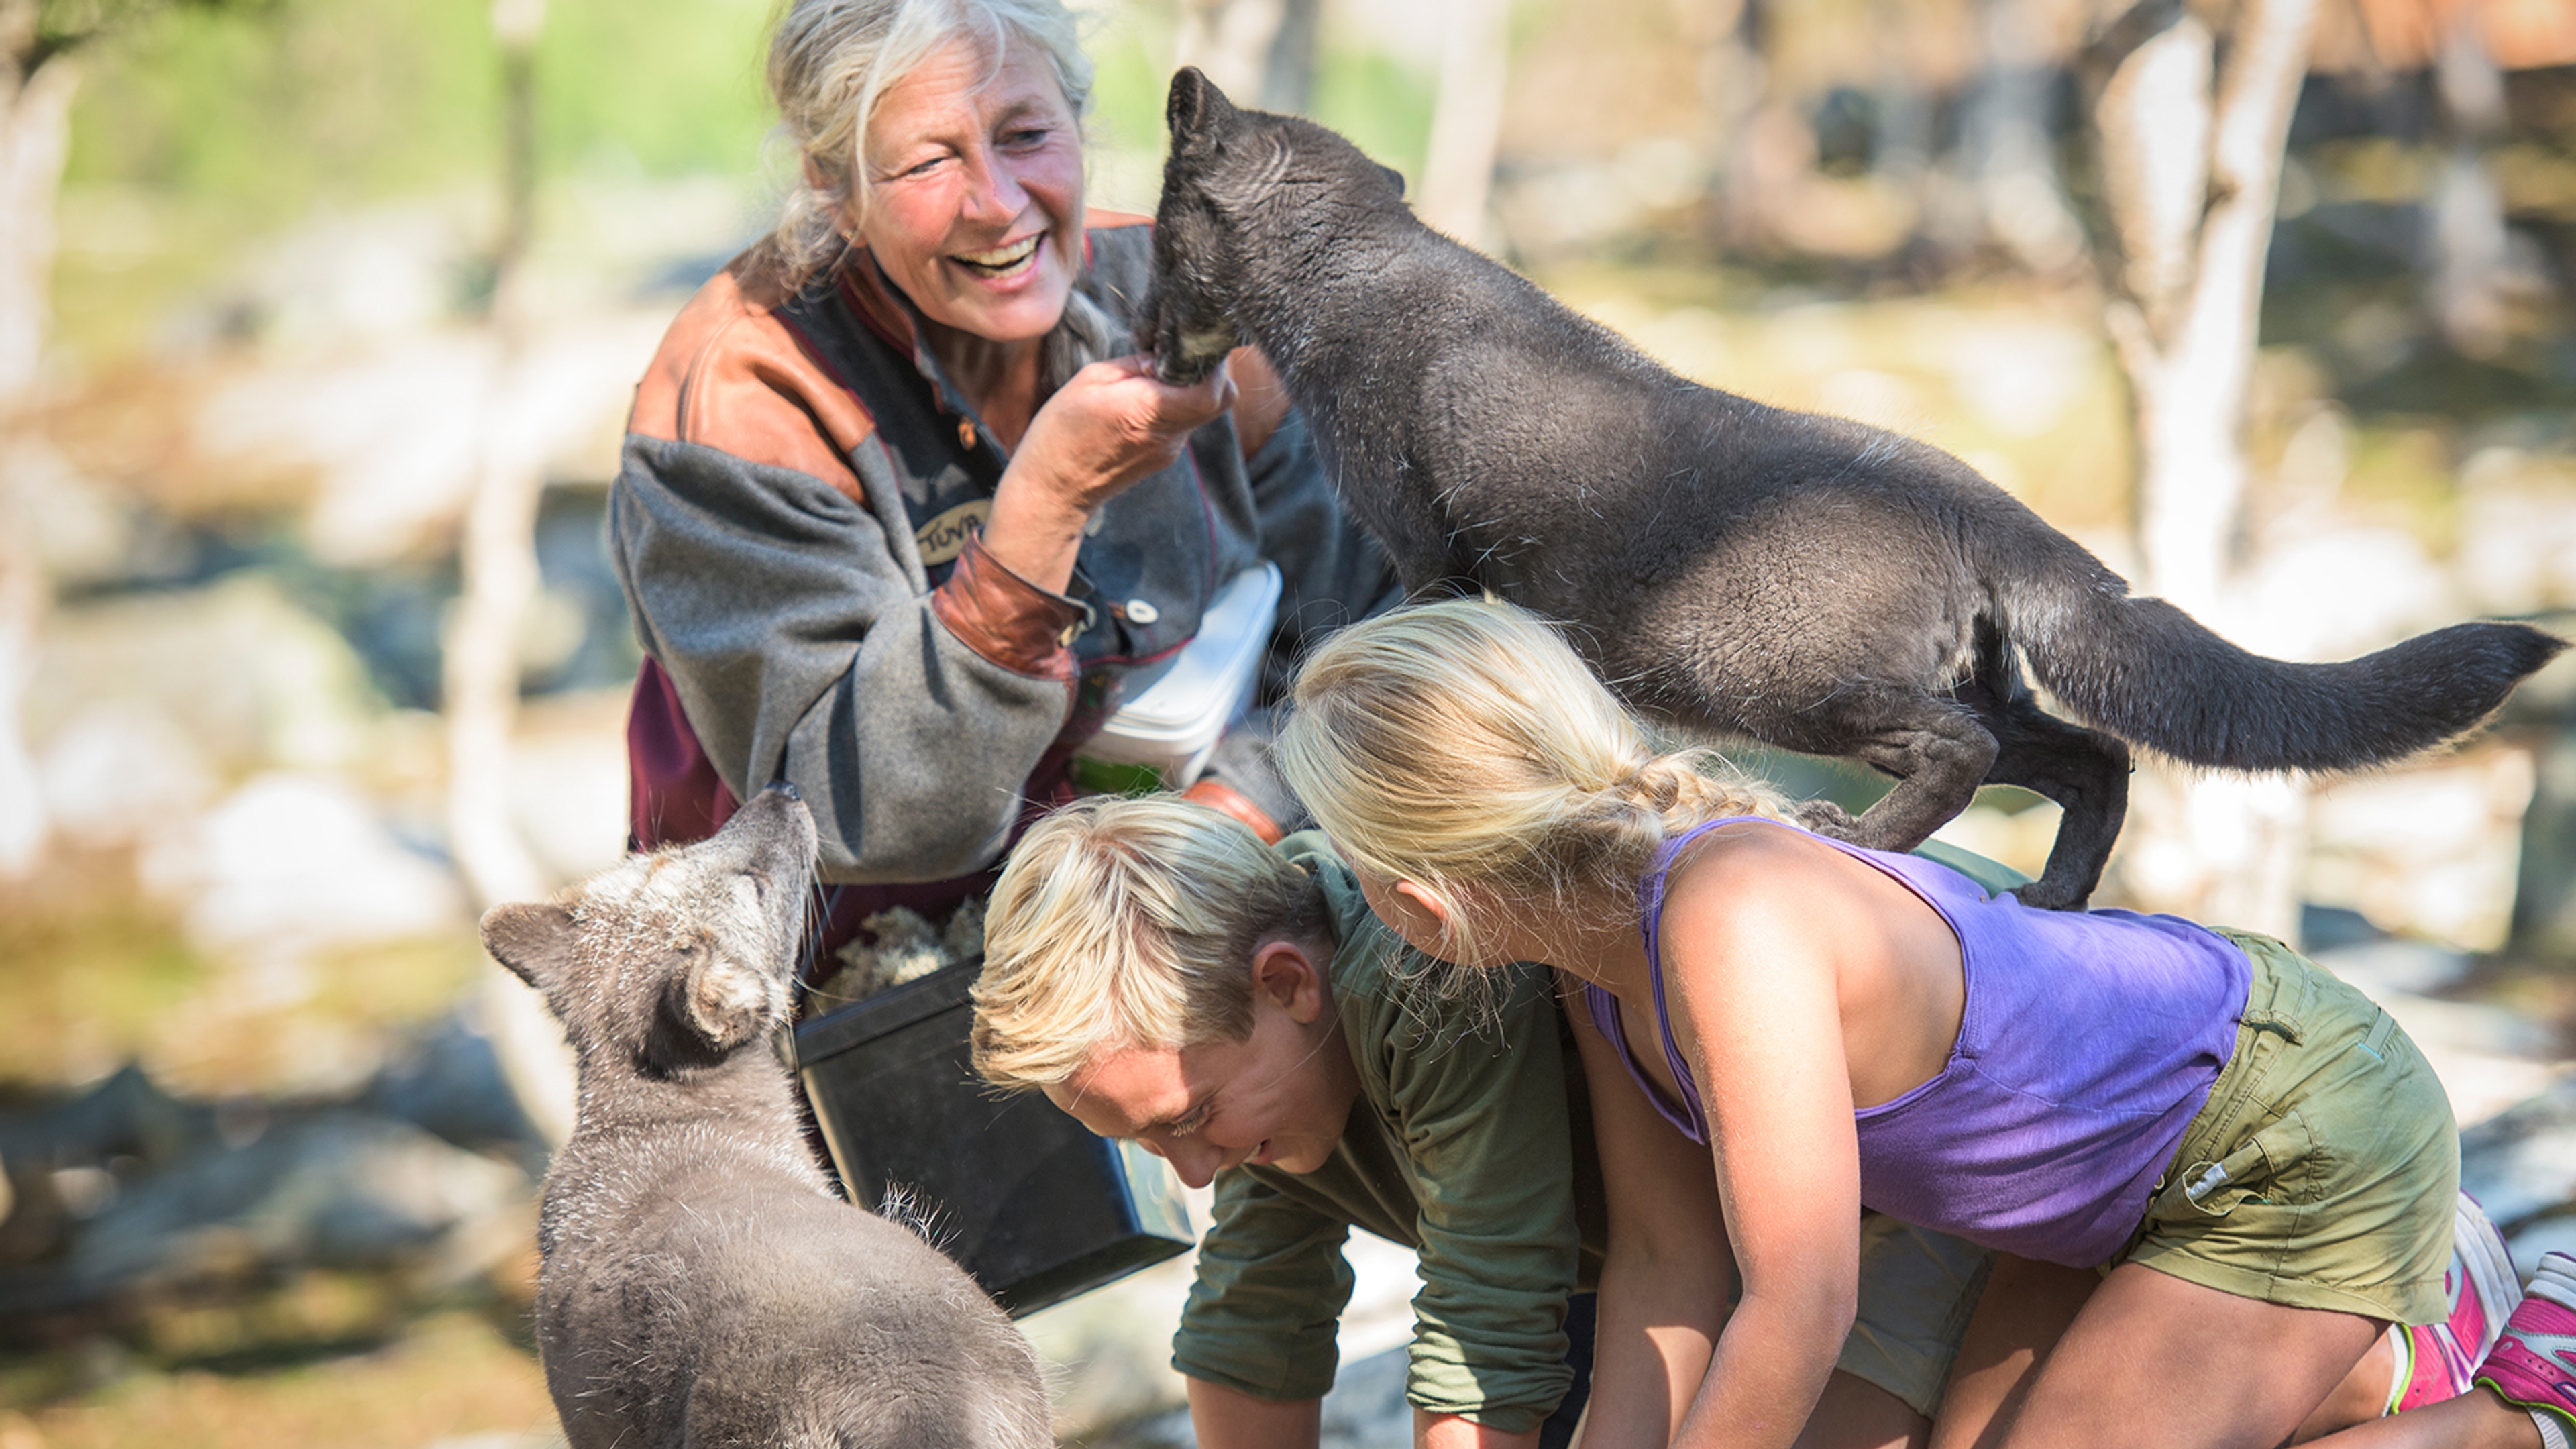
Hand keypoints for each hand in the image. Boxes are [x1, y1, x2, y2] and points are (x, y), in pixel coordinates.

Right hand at [980, 354, 1237, 591]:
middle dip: (1210, 371)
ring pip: (1205, 410)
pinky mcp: (1165, 457)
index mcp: (1144, 411)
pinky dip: (1176, 404)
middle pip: (1220, 399)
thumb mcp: (1089, 380)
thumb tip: (1166, 353)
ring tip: (1154, 377)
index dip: (1210, 363)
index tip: (1190, 345)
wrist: (1054, 492)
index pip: (1210, 391)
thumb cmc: (1061, 433)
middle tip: (1179, 356)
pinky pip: (1186, 422)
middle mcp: (1166, 435)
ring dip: (1191, 387)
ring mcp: (1169, 450)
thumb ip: (1136, 364)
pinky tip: (1146, 399)